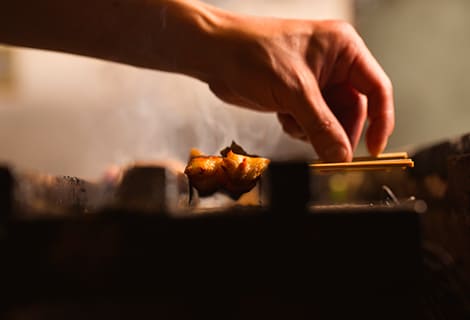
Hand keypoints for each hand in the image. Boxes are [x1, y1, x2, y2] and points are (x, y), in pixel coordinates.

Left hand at [205, 18, 393, 161]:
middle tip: (330, 154)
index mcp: (343, 50)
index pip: (377, 88)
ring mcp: (314, 80)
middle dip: (339, 132)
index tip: (374, 149)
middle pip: (353, 110)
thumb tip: (342, 156)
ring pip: (330, 119)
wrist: (215, 54)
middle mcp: (333, 64)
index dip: (380, 120)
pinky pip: (311, 121)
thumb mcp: (294, 90)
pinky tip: (284, 118)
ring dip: (316, 131)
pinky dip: (300, 128)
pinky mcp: (296, 94)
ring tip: (295, 124)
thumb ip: (321, 126)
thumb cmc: (253, 53)